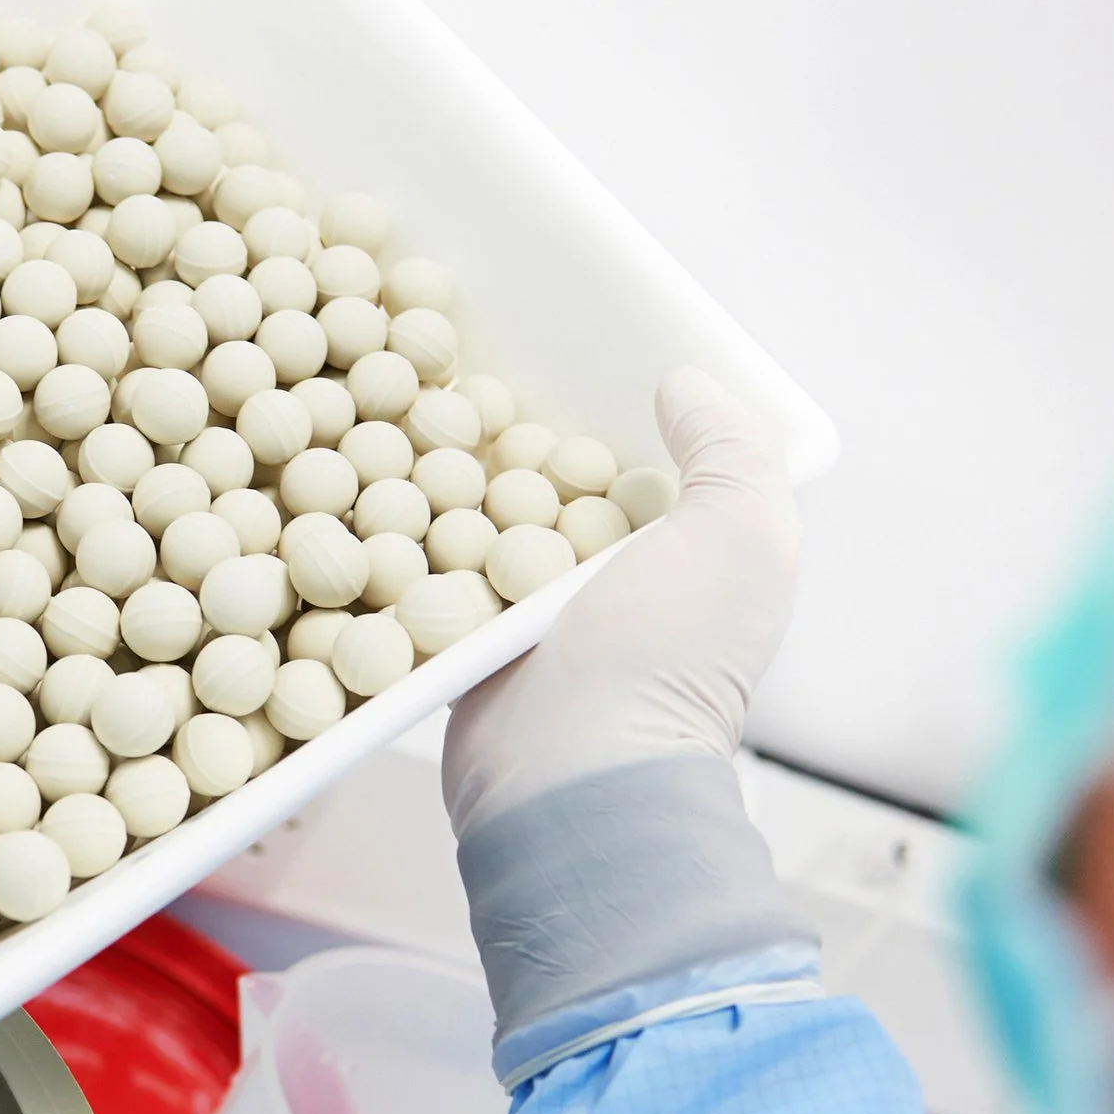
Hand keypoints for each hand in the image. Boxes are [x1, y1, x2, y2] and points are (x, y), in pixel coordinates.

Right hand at [443, 367, 800, 838]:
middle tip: (447, 365)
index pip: (619, 456)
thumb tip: (683, 380)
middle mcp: (595, 580)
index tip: (536, 342)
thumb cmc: (669, 657)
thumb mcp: (746, 535)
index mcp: (669, 551)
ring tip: (399, 409)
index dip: (584, 404)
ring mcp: (518, 612)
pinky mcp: (451, 640)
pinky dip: (396, 535)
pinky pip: (417, 571)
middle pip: (533, 479)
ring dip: (436, 476)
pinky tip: (367, 482)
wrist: (573, 771)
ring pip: (466, 516)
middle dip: (494, 430)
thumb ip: (733, 448)